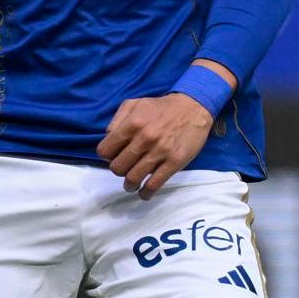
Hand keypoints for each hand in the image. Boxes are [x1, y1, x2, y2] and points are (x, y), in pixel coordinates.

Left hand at [96, 94, 213, 197]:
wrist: (194, 107)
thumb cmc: (161, 107)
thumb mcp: (135, 104)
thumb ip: (116, 120)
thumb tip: (108, 139)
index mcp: (132, 124)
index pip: (105, 151)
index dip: (107, 156)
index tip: (114, 156)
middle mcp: (144, 138)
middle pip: (118, 168)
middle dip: (119, 170)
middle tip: (125, 168)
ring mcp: (160, 151)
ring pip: (133, 178)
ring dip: (130, 184)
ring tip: (132, 183)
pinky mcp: (175, 161)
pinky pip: (154, 184)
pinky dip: (146, 193)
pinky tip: (144, 193)